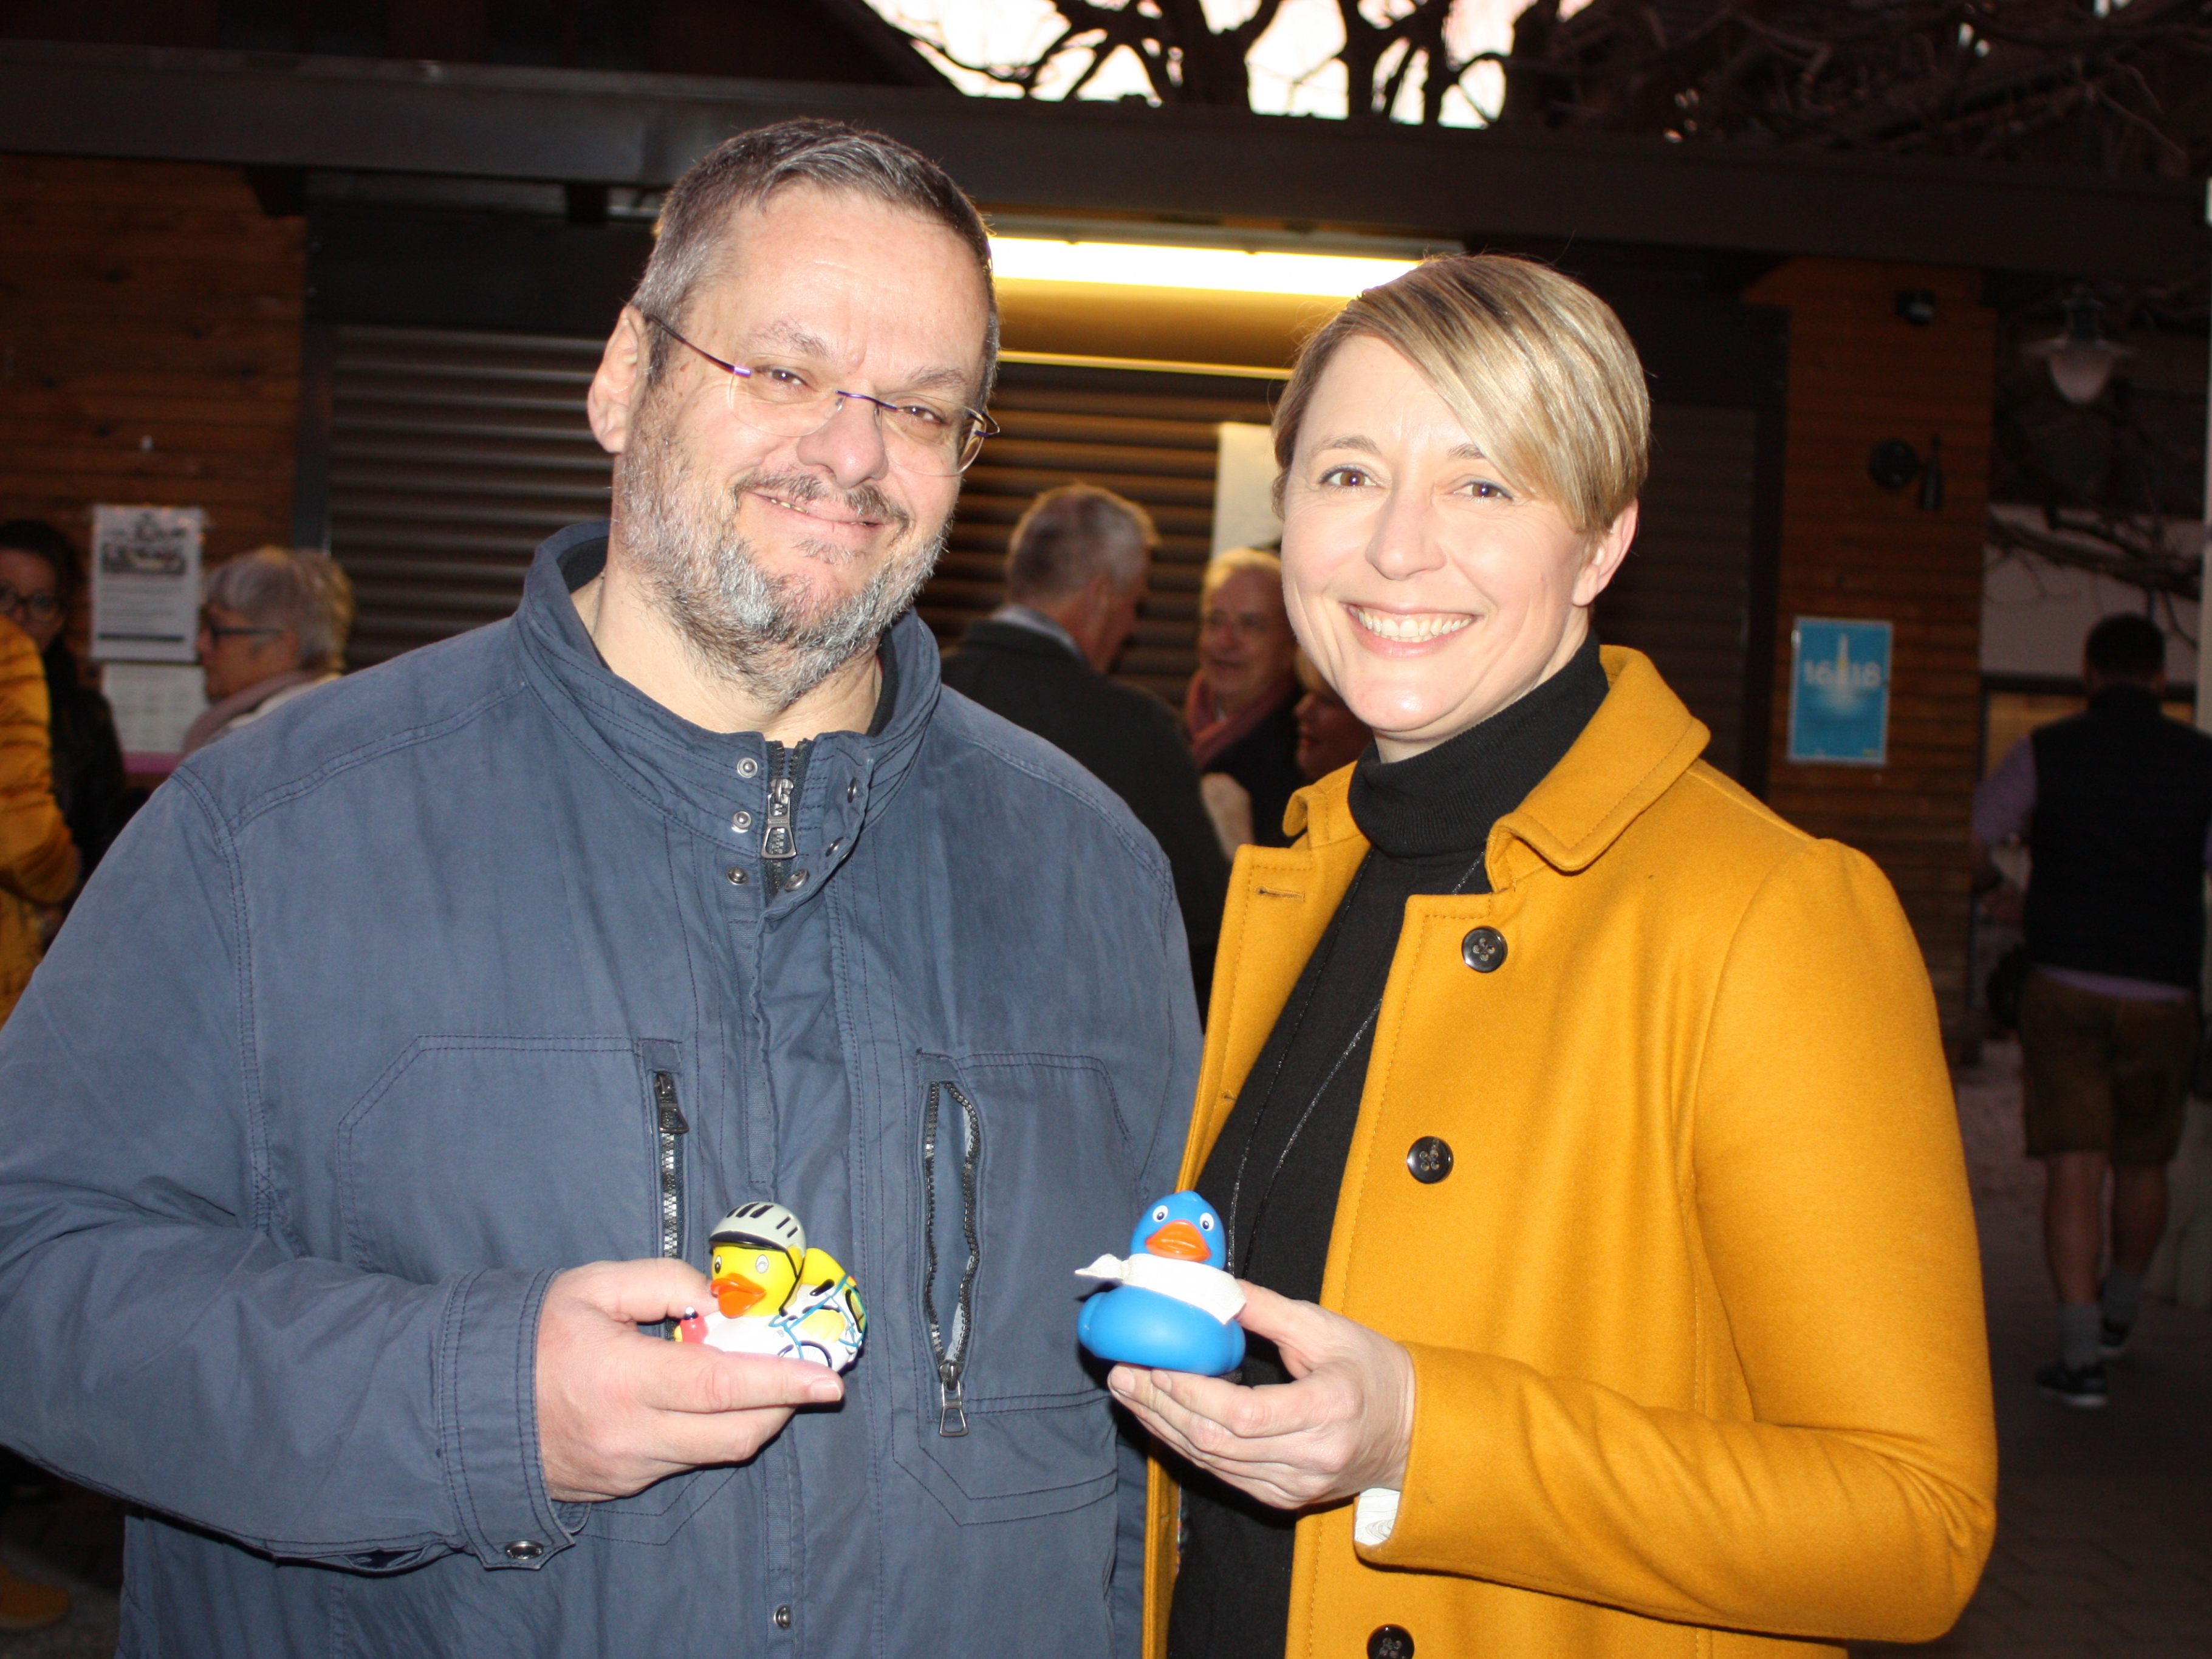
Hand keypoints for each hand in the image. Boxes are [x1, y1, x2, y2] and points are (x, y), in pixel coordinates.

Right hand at [536, 1258, 843, 1502]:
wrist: (466, 1404)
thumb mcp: (592, 1285)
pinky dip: (705, 1432)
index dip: (783, 1382)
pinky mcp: (619, 1487)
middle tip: (808, 1375)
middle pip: (735, 1432)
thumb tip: (719, 1301)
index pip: (724, 1387)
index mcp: (623, 1380)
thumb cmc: (532, 1334)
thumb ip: (663, 1282)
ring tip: (756, 1379)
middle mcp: (630, 1436)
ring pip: (713, 1451)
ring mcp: (626, 1470)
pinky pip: (681, 1461)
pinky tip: (700, 1401)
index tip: (828, 1378)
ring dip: (747, 1417)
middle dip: (782, 1404)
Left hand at [1107, 1283, 1414, 1510]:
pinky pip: (1224, 1474)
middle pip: (1218, 1441)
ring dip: (1164, 1428)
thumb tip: (1210, 1289)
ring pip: (1213, 1463)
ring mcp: (1297, 1485)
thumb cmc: (1372, 1370)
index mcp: (1329, 1410)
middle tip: (1122, 1375)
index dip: (1192, 1392)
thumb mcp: (1326, 1327)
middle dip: (1160, 1407)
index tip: (1153, 1363)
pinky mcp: (1285, 1497)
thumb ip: (1266, 1310)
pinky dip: (1188, 1446)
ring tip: (1129, 1393)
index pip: (1245, 1414)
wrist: (1412, 1431)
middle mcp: (1312, 1457)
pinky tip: (1163, 1420)